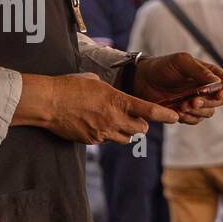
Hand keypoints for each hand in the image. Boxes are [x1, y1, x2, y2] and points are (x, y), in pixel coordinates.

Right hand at [43, 72, 179, 143]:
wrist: (48, 103)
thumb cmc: (69, 86)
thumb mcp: (94, 81)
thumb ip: (109, 90)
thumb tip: (112, 95)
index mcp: (117, 100)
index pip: (148, 111)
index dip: (165, 115)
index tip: (175, 117)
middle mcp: (113, 119)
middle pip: (140, 130)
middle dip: (139, 125)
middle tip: (133, 117)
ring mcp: (103, 132)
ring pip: (125, 139)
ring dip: (124, 132)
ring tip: (112, 121)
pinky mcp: (92, 141)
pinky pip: (106, 141)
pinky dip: (105, 135)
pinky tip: (93, 124)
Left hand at [133, 53, 222, 126]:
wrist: (142, 79)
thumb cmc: (162, 66)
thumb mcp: (181, 62)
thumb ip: (200, 71)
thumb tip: (218, 83)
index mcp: (208, 74)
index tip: (219, 95)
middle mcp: (205, 88)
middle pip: (219, 101)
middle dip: (206, 103)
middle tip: (191, 102)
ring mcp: (196, 101)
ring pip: (207, 113)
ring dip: (195, 112)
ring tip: (180, 106)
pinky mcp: (185, 112)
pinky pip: (194, 120)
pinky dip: (187, 118)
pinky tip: (176, 112)